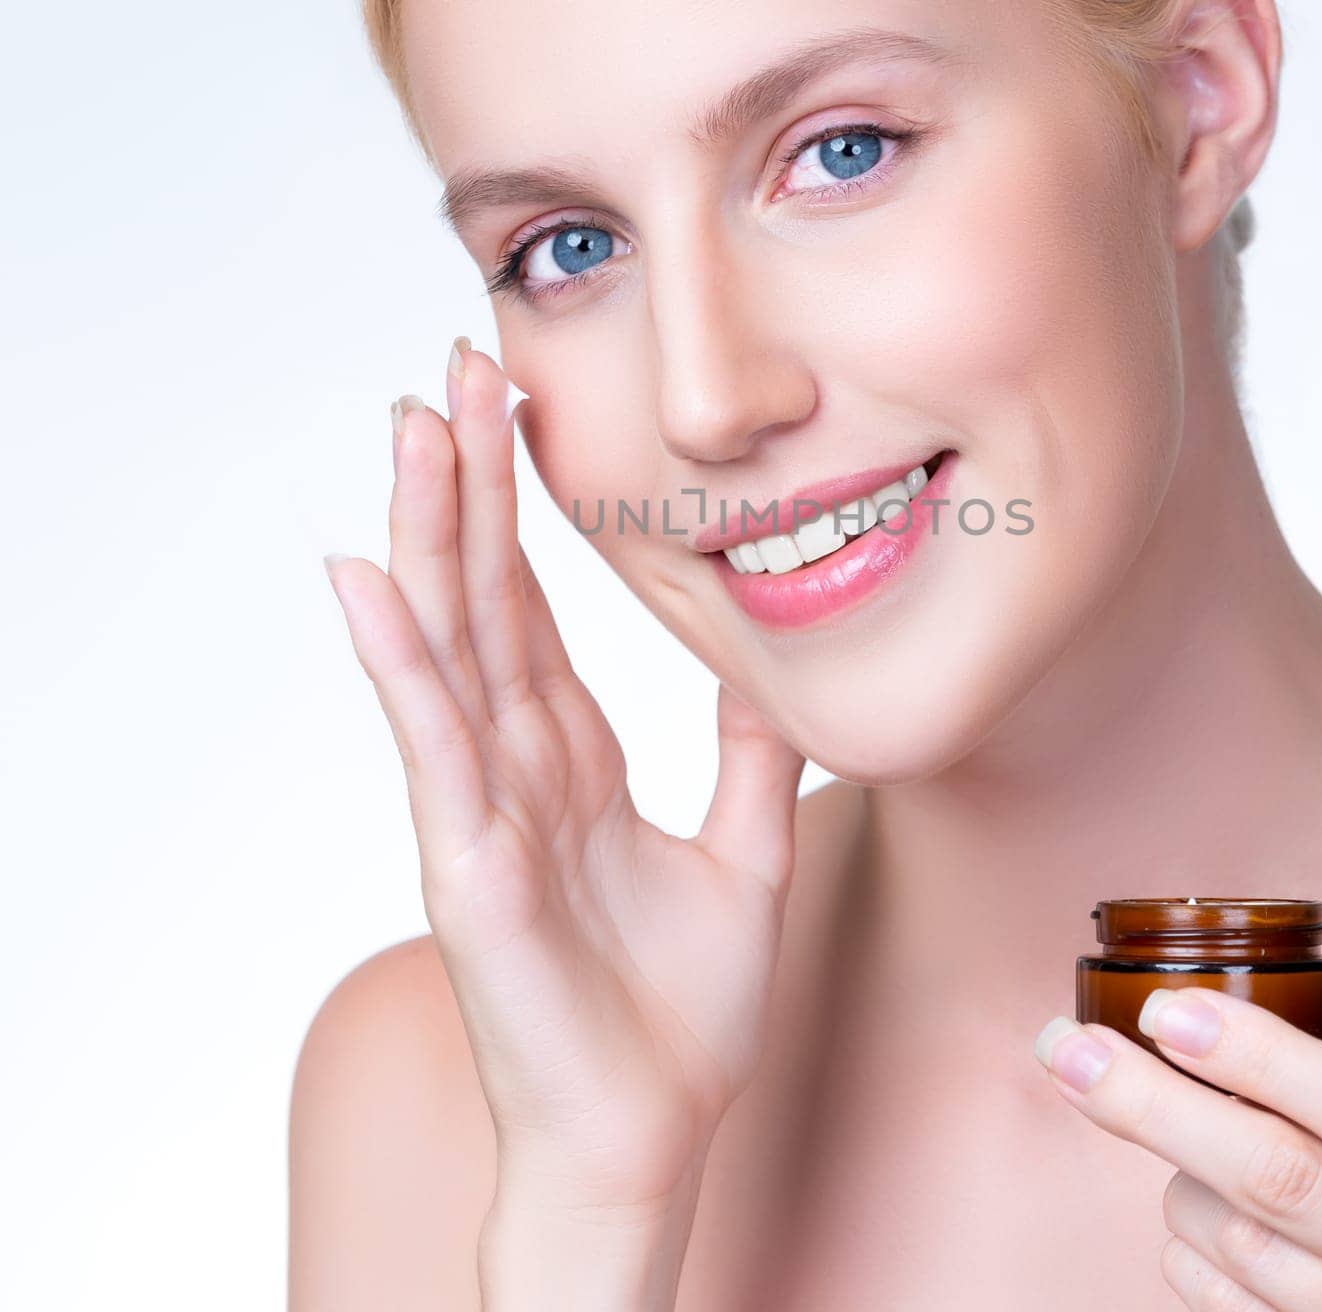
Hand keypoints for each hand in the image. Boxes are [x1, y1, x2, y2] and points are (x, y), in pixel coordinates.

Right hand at [322, 338, 807, 1223]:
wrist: (654, 1136)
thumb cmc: (681, 1014)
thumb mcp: (745, 855)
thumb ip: (749, 757)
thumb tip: (769, 668)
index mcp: (571, 760)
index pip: (533, 611)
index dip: (520, 514)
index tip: (512, 414)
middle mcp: (514, 768)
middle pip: (484, 600)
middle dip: (468, 485)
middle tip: (453, 370)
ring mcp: (482, 812)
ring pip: (449, 646)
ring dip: (427, 534)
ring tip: (411, 426)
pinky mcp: (470, 868)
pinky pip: (432, 746)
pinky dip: (399, 660)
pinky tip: (367, 580)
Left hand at [1033, 989, 1321, 1308]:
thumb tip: (1184, 1032)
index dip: (1258, 1057)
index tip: (1162, 1011)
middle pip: (1281, 1179)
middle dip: (1153, 1104)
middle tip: (1064, 1049)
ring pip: (1240, 1246)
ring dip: (1183, 1189)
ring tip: (1193, 1164)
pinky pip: (1225, 1308)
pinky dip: (1193, 1257)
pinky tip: (1206, 1235)